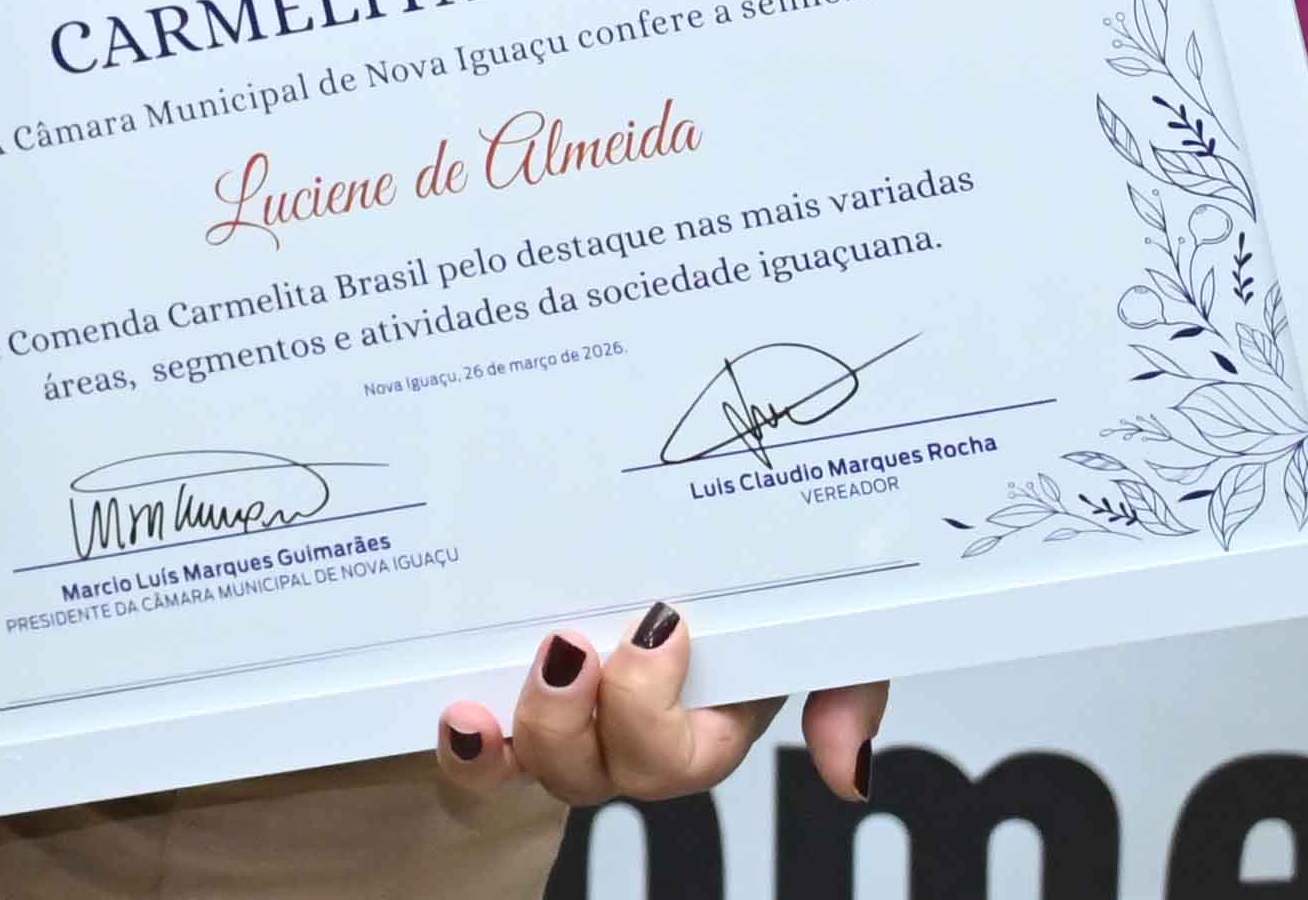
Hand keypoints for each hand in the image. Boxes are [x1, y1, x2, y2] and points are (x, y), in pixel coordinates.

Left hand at [435, 605, 881, 808]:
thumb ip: (845, 683)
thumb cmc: (734, 583)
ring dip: (520, 742)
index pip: (682, 757)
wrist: (646, 532)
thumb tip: (846, 772)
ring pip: (541, 769)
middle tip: (572, 648)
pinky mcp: (502, 708)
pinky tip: (461, 720)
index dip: (654, 710)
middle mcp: (630, 740)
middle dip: (582, 724)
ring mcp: (564, 728)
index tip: (661, 627)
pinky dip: (468, 757)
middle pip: (604, 774)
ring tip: (484, 706)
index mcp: (704, 723)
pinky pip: (480, 768)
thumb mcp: (808, 615)